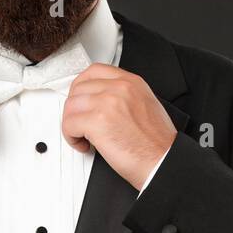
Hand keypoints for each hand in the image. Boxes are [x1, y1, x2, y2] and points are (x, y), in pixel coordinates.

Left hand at [62, 64, 177, 189]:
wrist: (163, 162)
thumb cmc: (156, 144)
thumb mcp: (145, 105)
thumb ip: (123, 96)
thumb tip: (99, 101)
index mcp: (131, 82)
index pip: (94, 71)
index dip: (81, 87)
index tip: (80, 100)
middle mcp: (119, 88)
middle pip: (79, 89)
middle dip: (75, 109)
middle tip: (80, 123)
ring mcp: (107, 102)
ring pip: (71, 106)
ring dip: (71, 124)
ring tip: (83, 137)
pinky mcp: (97, 121)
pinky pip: (69, 124)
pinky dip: (72, 138)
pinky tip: (85, 145)